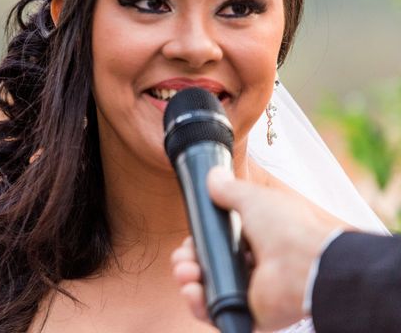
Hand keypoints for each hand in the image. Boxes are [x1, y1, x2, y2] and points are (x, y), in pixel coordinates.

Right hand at [171, 167, 345, 330]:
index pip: (216, 243)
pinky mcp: (247, 314)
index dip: (198, 242)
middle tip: (183, 258)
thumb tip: (214, 175)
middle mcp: (252, 267)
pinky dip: (198, 304)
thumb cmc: (287, 228)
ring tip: (187, 272)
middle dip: (188, 260)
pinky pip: (214, 313)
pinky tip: (193, 290)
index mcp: (255, 240)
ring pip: (206, 288)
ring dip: (189, 279)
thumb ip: (229, 189)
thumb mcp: (253, 198)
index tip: (189, 240)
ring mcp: (249, 293)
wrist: (305, 265)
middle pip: (207, 265)